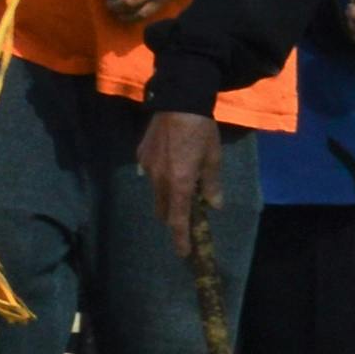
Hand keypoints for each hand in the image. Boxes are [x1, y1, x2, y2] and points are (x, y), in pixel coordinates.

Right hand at [139, 109, 223, 253]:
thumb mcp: (213, 158)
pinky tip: (170, 163)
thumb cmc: (201, 131)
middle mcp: (159, 180)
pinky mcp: (141, 155)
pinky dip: (160, 176)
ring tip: (180, 183)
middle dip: (172, 217)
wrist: (178, 100)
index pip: (177, 220)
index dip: (180, 239)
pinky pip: (150, 174)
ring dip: (166, 196)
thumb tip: (213, 205)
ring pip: (155, 192)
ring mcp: (147, 167)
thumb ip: (212, 185)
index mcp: (179, 184)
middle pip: (163, 210)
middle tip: (186, 214)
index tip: (183, 253)